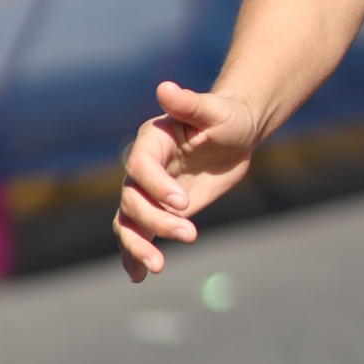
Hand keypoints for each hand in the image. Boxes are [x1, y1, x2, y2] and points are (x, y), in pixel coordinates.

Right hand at [115, 82, 258, 283]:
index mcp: (151, 140)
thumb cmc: (227, 118)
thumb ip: (190, 103)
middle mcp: (143, 168)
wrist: (235, 135)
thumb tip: (165, 87)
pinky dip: (134, 256)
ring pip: (128, 222)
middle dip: (156, 221)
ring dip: (138, 246)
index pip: (140, 166)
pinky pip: (138, 235)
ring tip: (158, 267)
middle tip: (190, 234)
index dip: (156, 186)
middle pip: (132, 199)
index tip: (183, 203)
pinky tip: (139, 276)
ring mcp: (148, 193)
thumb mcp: (215, 110)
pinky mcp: (158, 211)